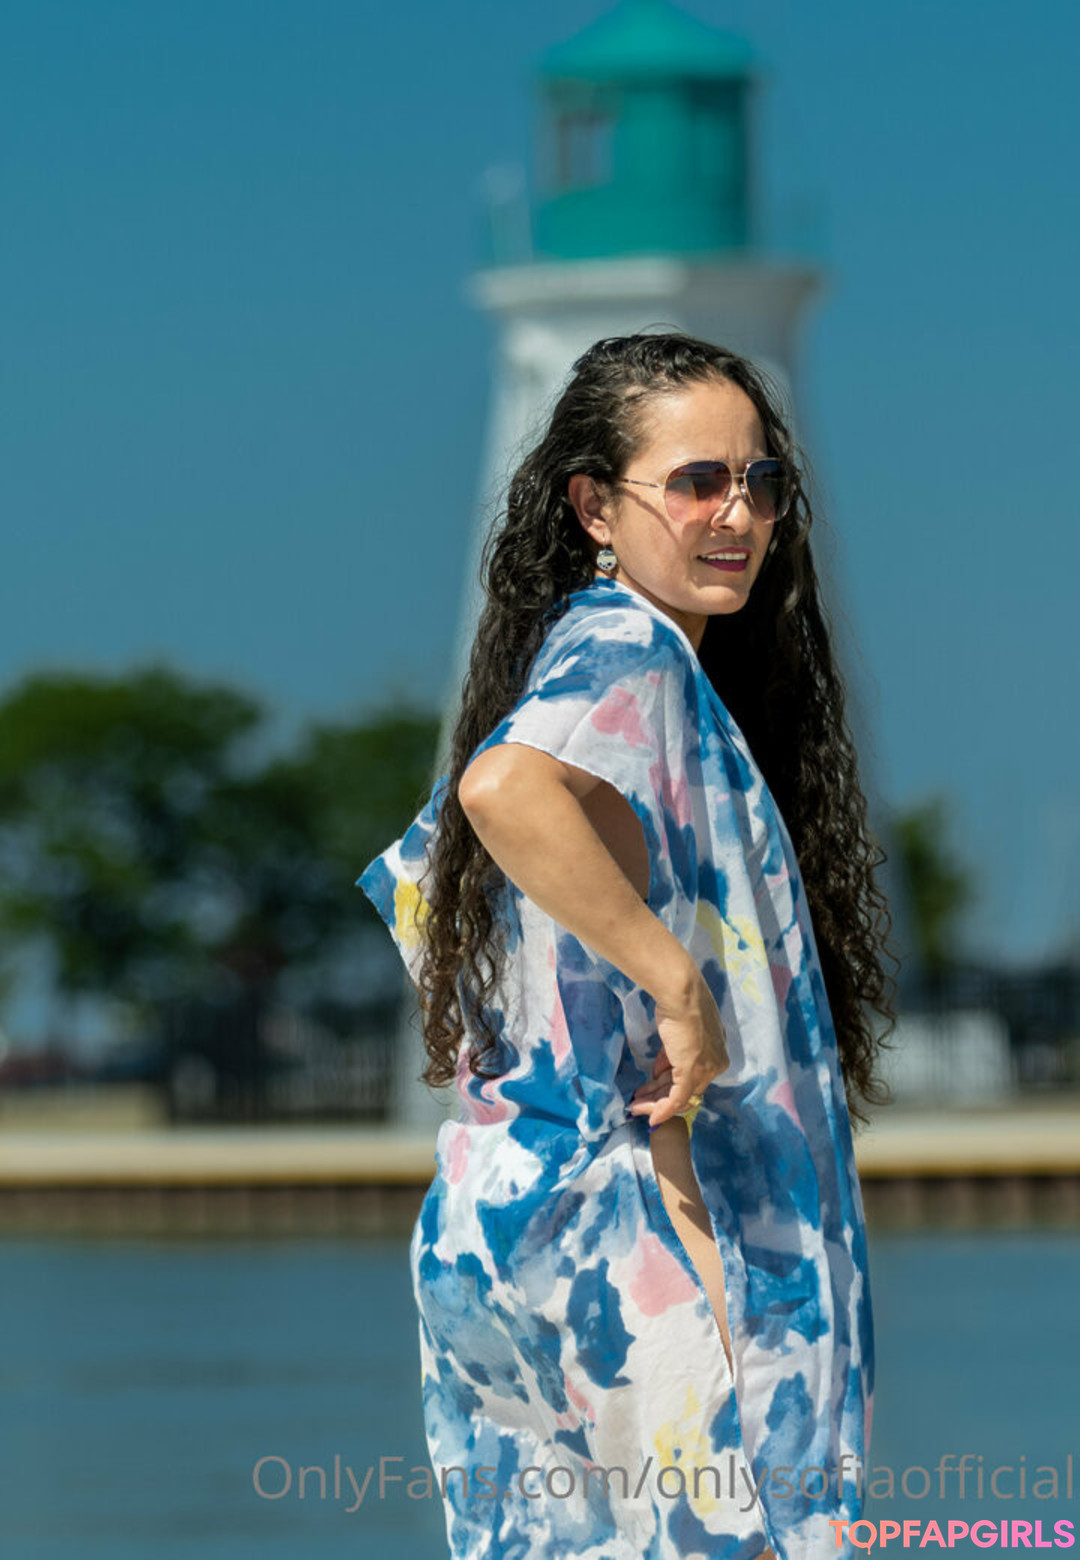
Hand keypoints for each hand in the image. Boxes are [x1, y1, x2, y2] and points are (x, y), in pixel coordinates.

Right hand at [628, 974, 729, 1127]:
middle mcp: (715, 1065)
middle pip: (687, 1091)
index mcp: (717, 1053)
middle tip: (640, 1100)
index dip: (670, 1081)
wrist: (682, 996)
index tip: (652, 1081)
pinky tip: (650, 1117)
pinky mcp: (691, 1075)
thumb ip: (673, 1054)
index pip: (694, 1077)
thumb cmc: (680, 1004)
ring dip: (655, 1103)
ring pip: (679, 1097)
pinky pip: (676, 1100)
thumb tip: (661, 1070)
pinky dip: (662, 1110)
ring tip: (636, 1105)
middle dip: (660, 1096)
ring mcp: (704, 1071)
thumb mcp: (679, 1033)